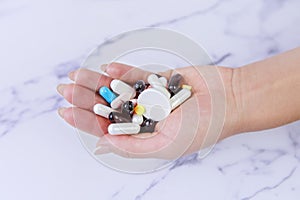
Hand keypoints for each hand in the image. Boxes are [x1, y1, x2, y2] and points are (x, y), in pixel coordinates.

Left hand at [57, 63, 238, 158]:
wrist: (228, 101)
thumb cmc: (201, 127)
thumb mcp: (165, 145)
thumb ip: (133, 147)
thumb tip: (102, 146)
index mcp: (142, 135)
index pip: (106, 128)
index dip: (84, 120)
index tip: (64, 111)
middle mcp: (143, 116)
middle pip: (108, 107)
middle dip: (84, 98)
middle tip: (64, 88)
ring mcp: (150, 97)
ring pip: (118, 89)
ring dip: (97, 83)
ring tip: (76, 75)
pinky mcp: (158, 80)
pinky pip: (137, 75)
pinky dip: (122, 72)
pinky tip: (106, 70)